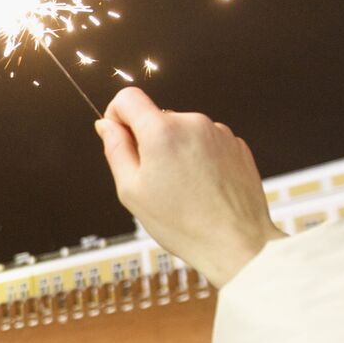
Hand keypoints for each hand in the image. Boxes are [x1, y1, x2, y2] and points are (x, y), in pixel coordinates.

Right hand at [96, 87, 285, 286]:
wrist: (236, 244)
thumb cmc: (183, 224)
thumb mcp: (131, 191)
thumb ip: (116, 150)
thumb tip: (107, 126)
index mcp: (162, 132)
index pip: (128, 98)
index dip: (116, 116)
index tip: (120, 137)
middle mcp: (193, 123)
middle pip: (157, 118)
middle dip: (149, 142)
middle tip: (155, 181)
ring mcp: (218, 132)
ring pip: (182, 132)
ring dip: (176, 151)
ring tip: (183, 189)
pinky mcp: (236, 145)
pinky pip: (206, 142)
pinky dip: (199, 159)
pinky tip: (202, 188)